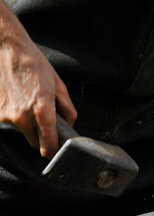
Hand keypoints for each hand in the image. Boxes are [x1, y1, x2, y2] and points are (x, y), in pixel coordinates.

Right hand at [0, 6, 76, 157]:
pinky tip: (19, 99)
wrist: (7, 51)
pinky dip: (16, 115)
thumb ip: (67, 109)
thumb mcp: (59, 86)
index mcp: (42, 111)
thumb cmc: (35, 66)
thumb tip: (70, 124)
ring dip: (28, 124)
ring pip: (22, 131)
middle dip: (41, 135)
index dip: (53, 150)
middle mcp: (23, 117)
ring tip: (30, 102)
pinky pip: (11, 121)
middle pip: (35, 142)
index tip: (56, 150)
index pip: (48, 145)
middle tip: (45, 120)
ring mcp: (7, 116)